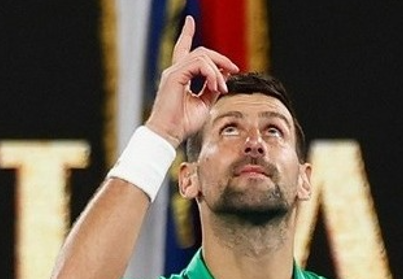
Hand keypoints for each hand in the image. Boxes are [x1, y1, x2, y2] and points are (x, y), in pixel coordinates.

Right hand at [145, 16, 239, 147]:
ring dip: (218, 71)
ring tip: (222, 87)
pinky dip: (211, 74)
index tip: (189, 20)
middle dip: (220, 58)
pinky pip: (198, 65)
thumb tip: (224, 76)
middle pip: (200, 52)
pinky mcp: (174, 76)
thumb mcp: (204, 103)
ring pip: (202, 57)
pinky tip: (215, 86)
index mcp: (179, 76)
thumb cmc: (183, 124)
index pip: (183, 48)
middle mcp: (175, 71)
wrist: (169, 135)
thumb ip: (212, 88)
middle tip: (234, 69)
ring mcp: (173, 72)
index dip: (186, 33)